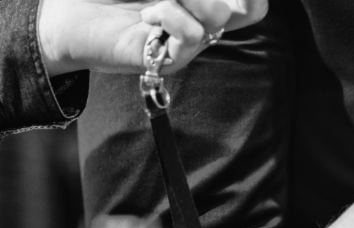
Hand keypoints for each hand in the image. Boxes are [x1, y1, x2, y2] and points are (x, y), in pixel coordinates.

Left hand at [37, 0, 268, 76]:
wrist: (68, 17)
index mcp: (201, 7)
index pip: (251, 7)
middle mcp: (202, 27)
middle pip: (249, 9)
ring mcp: (187, 46)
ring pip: (217, 17)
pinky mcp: (168, 61)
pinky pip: (191, 34)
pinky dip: (170, 14)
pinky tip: (148, 14)